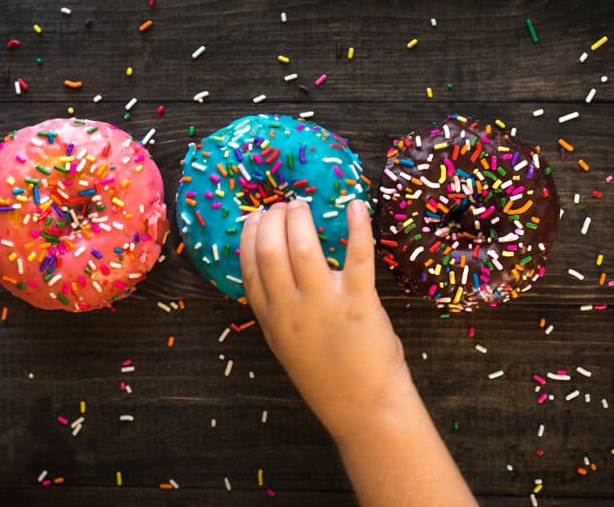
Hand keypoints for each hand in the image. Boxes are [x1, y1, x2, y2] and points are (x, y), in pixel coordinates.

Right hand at [239, 199, 411, 439]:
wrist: (363, 408)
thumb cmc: (327, 378)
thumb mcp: (286, 345)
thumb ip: (277, 310)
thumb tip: (275, 272)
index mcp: (271, 317)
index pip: (250, 265)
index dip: (251, 235)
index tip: (256, 217)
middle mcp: (291, 308)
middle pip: (271, 250)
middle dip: (273, 220)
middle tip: (282, 206)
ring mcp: (324, 304)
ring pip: (303, 247)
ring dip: (300, 218)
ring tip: (303, 205)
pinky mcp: (359, 302)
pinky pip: (357, 255)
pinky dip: (357, 226)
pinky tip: (356, 206)